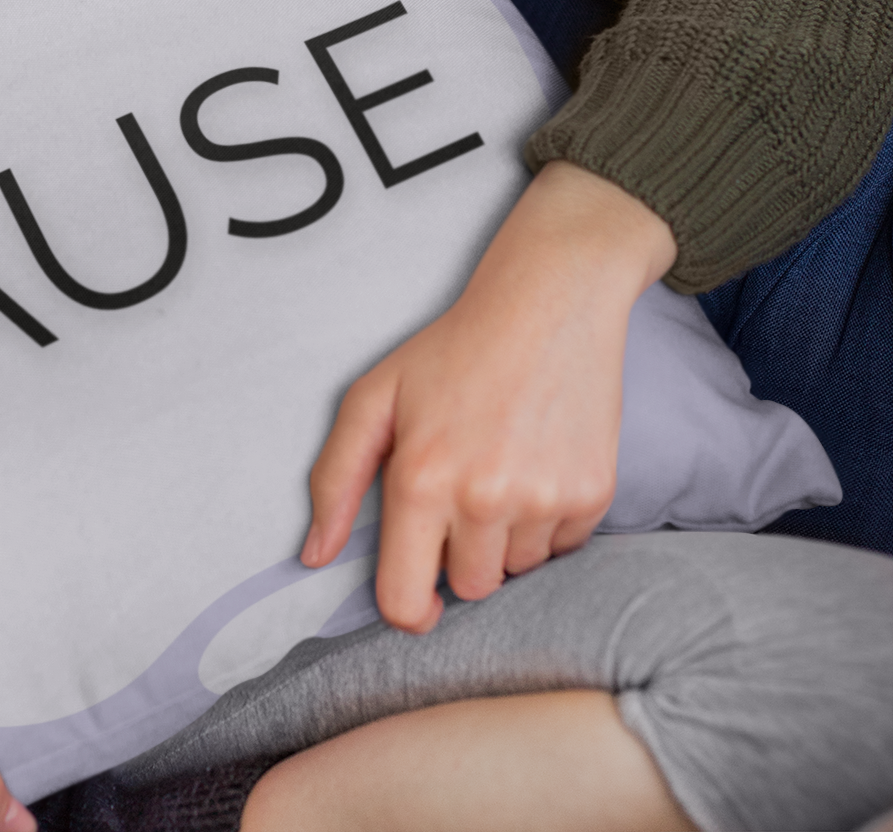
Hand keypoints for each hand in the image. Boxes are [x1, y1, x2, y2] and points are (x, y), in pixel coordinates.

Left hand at [301, 160, 676, 631]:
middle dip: (460, 556)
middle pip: (469, 588)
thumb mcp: (376, 396)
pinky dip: (550, 521)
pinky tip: (539, 463)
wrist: (549, 302)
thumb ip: (335, 478)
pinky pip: (564, 548)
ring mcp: (544, 501)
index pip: (406, 601)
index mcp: (420, 480)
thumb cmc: (453, 348)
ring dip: (507, 538)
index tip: (416, 595)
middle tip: (463, 492)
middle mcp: (483, 499)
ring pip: (518, 570)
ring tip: (503, 468)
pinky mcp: (593, 496)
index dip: (407, 607)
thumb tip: (314, 557)